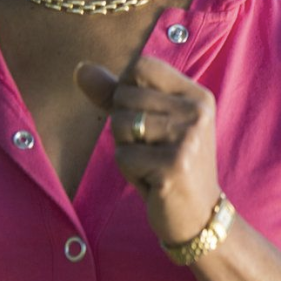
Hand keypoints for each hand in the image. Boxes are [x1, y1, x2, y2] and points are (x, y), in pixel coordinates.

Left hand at [75, 56, 220, 245]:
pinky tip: (154, 180)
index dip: (126, 90)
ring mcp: (188, 137)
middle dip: (124, 126)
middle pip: (125, 96)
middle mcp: (197, 111)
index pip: (141, 66)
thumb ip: (115, 94)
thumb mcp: (148, 123)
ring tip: (152, 164)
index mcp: (196, 95)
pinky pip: (123, 156)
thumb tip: (81, 68)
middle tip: (152, 149)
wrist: (199, 214)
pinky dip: (130, 172)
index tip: (147, 118)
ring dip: (126, 149)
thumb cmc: (169, 164)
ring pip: (121, 125)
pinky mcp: (174, 165)